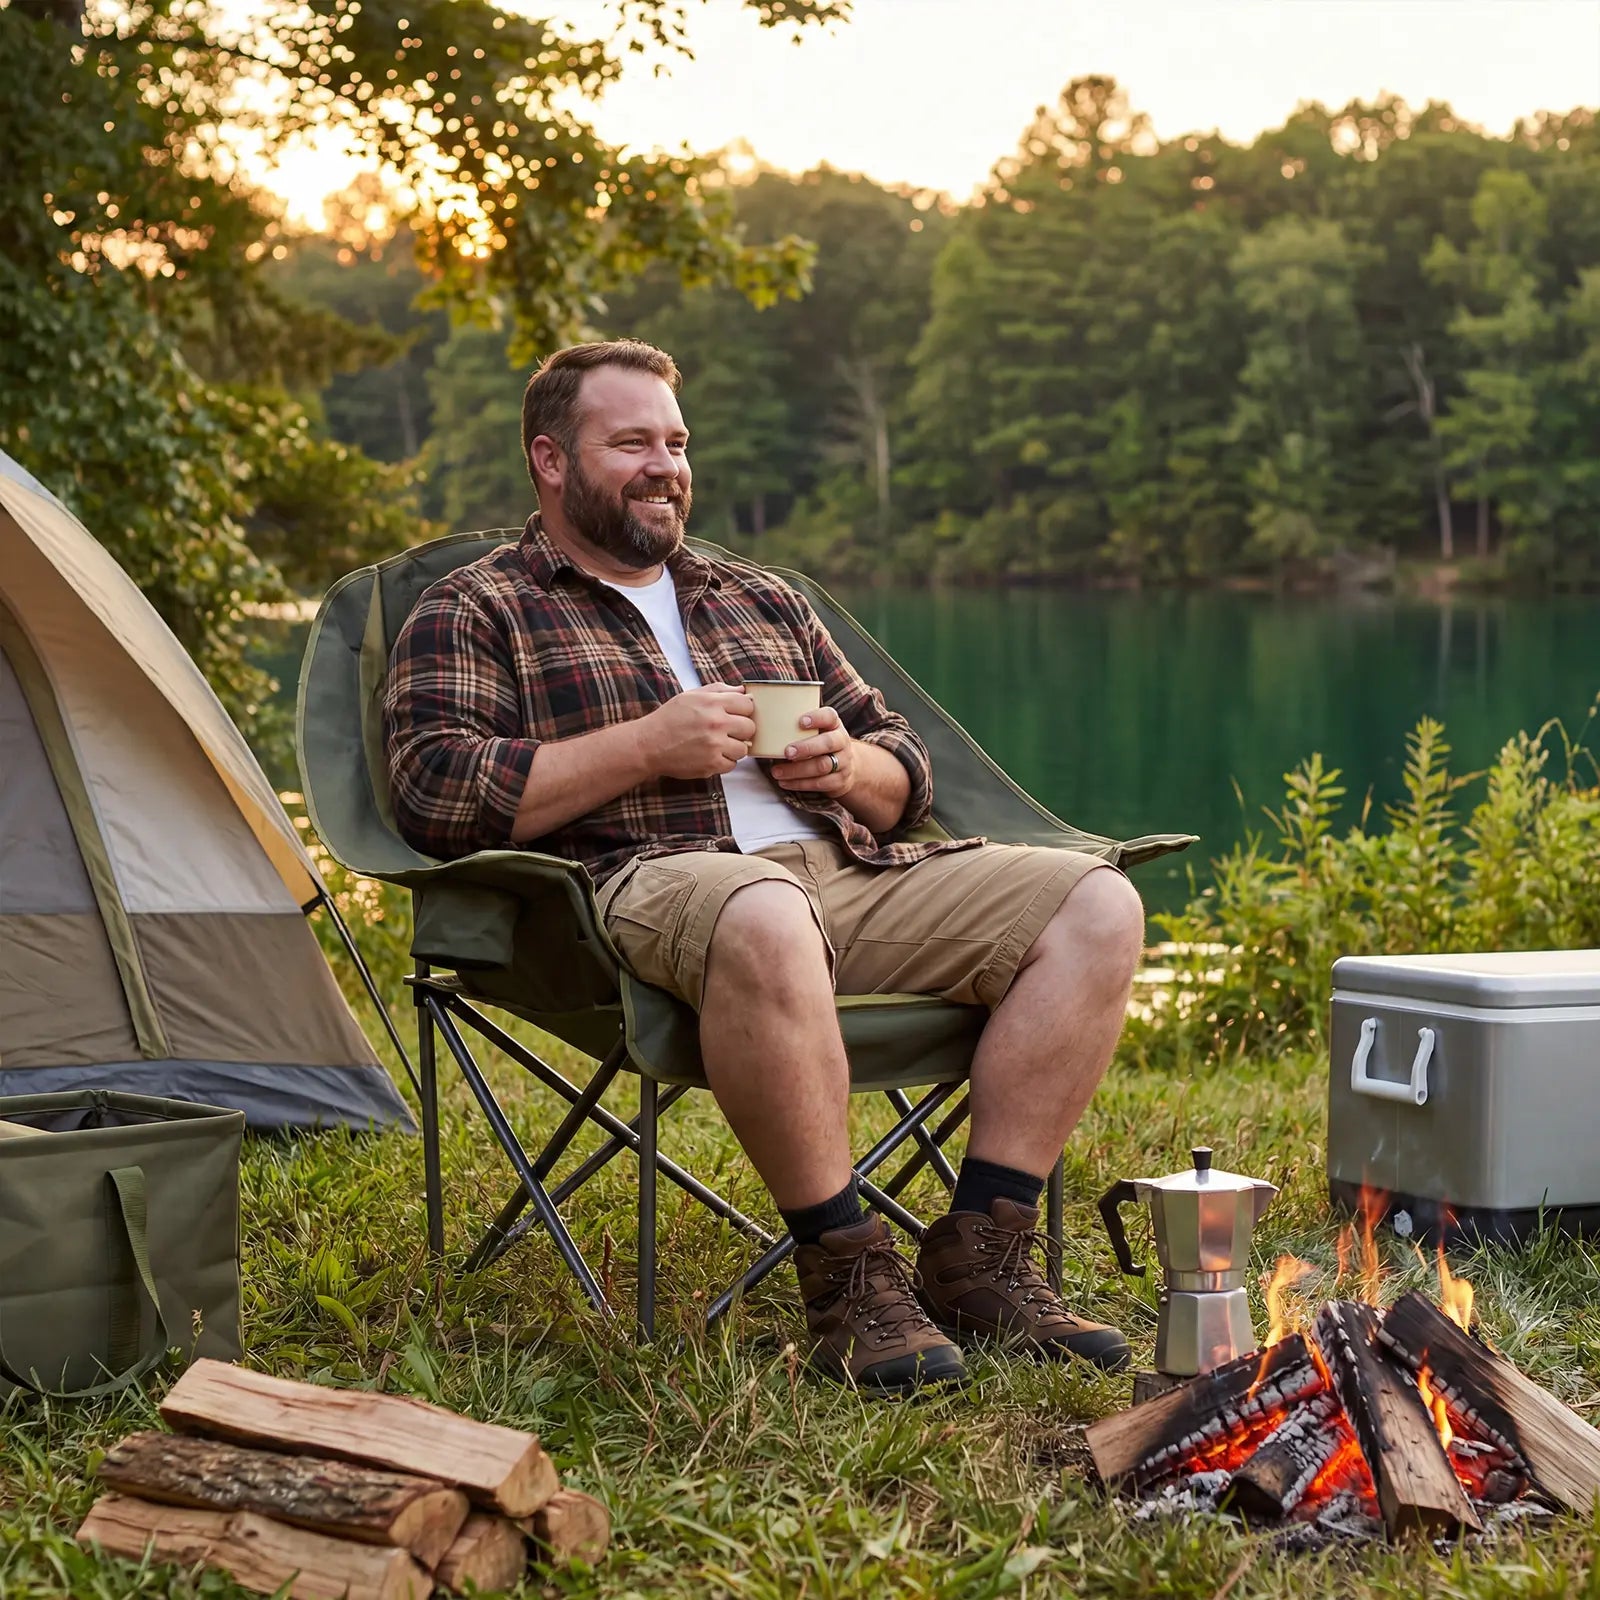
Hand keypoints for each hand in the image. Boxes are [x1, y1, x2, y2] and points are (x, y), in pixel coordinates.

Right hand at [638, 684, 755, 779]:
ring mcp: (715, 745)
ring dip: (733, 748)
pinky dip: (723, 762)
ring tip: (717, 745)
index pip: (748, 705)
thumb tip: (743, 691)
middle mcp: (716, 723)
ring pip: (744, 749)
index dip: (743, 711)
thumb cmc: (669, 719)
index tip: (735, 715)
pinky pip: (732, 765)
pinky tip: (710, 755)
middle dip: (740, 730)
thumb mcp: (691, 696)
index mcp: (712, 703)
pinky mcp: (712, 764)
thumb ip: (719, 690)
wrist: (649, 744)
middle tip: (726, 731)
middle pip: (749, 727)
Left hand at [769, 705, 853, 797]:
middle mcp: (841, 741)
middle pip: (828, 743)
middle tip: (787, 752)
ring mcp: (843, 762)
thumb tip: (758, 721)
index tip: (800, 721)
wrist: (845, 766)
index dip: (817, 718)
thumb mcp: (815, 730)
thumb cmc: (819, 743)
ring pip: (822, 766)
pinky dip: (800, 784)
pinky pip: (820, 783)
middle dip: (806, 748)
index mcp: (834, 724)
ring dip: (797, 770)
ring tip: (776, 771)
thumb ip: (795, 725)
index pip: (830, 716)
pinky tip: (784, 782)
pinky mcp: (839, 780)